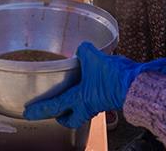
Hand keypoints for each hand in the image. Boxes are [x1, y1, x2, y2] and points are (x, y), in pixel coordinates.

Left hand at [24, 42, 165, 128]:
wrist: (137, 83)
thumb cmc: (115, 76)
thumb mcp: (94, 57)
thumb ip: (84, 51)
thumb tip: (83, 47)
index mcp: (79, 98)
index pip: (54, 105)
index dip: (40, 109)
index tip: (28, 113)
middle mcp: (88, 104)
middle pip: (72, 118)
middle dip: (62, 117)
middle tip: (56, 112)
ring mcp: (100, 102)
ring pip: (84, 107)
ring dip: (77, 102)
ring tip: (72, 91)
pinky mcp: (111, 96)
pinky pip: (96, 96)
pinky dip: (91, 90)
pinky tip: (93, 79)